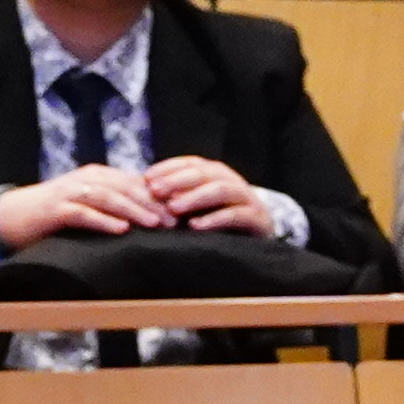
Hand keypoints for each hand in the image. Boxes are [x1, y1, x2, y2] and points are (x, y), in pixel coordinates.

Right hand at [0, 163, 173, 249]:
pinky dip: (103, 221)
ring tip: (154, 223)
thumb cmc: (56, 212)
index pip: (135, 182)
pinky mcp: (56, 209)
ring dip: (133, 210)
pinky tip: (120, 230)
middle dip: (153, 203)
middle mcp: (87, 179)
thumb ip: (115, 204)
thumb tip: (152, 215)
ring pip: (108, 198)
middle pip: (126, 187)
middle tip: (174, 219)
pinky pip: (83, 213)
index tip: (181, 209)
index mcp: (99, 175)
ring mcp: (70, 192)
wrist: (13, 216)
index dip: (159, 194)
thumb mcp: (90, 204)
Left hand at [140, 155, 272, 234]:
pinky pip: (235, 215)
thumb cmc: (221, 222)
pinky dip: (214, 219)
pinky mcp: (257, 219)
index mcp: (217, 174)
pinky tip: (195, 226)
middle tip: (155, 191)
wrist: (260, 240)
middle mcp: (232, 181)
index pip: (191, 163)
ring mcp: (247, 198)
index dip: (169, 167)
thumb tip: (144, 189)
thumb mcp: (198, 206)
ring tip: (173, 207)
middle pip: (204, 173)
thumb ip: (177, 196)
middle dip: (177, 180)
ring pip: (220, 190)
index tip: (146, 177)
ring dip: (195, 197)